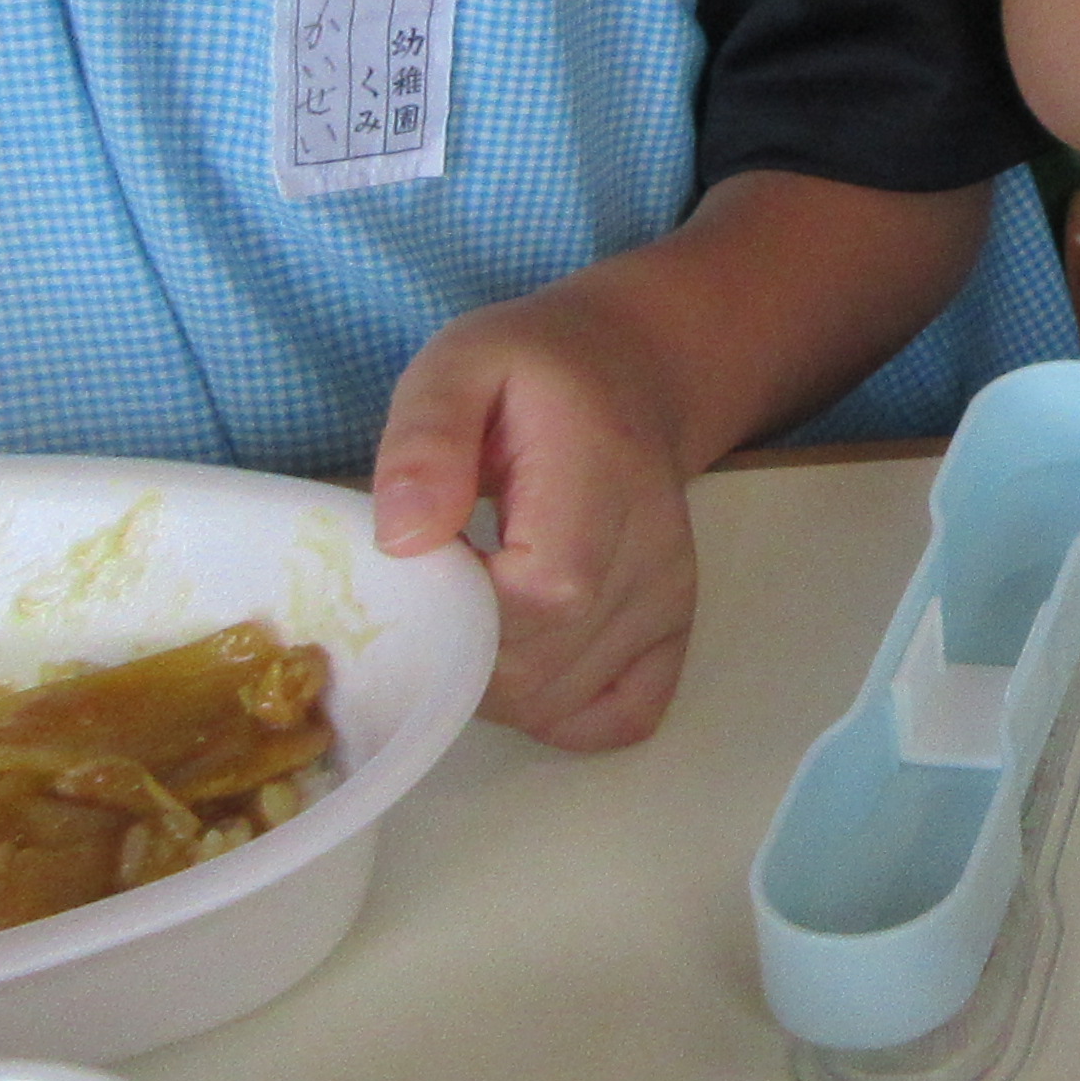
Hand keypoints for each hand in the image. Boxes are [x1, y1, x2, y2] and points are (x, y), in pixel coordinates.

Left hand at [373, 283, 709, 751]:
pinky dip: (555, 711)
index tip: (418, 567)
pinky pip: (618, 717)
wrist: (632, 373)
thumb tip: (405, 540)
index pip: (538, 600)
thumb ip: (426, 439)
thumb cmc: (535, 368)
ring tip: (470, 607)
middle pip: (543, 669)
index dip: (457, 612)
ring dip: (491, 683)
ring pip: (564, 702)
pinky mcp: (674, 629)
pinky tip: (520, 652)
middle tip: (432, 589)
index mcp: (601, 478)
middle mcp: (653, 552)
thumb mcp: (460, 363)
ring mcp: (671, 598)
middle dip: (457, 653)